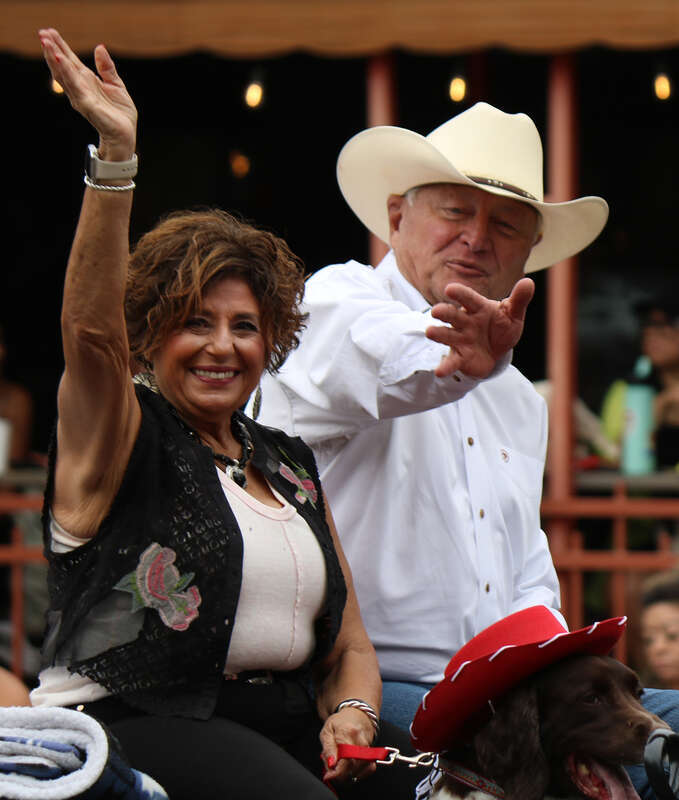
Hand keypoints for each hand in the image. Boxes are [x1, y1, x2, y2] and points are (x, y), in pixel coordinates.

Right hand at [38, 28, 136, 159]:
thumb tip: (100, 47)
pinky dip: (67, 73)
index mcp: (87, 82)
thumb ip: (107, 68)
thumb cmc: (120, 114)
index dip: (60, 46)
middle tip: (41, 32)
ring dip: (54, 58)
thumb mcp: (116, 85)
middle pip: (63, 66)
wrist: (124, 136)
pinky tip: (60, 60)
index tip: (49, 31)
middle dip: (52, 50)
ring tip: (46, 42)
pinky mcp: (87, 105)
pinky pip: (75, 87)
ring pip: (64, 75)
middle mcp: (80, 88)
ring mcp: (81, 97)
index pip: (70, 61)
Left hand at [320, 706, 375, 784]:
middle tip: (330, 767)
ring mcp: (368, 749)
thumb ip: (328, 749)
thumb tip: (331, 765)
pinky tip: (349, 768)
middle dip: (338, 774)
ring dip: (345, 774)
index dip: (336, 773)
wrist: (357, 715)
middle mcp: (361, 742)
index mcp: (347, 733)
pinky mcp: (372, 755)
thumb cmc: (340, 723)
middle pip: (352, 769)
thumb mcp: (327, 731)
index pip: (345, 760)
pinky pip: (366, 771)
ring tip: (338, 764)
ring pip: (358, 772)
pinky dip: (356, 774)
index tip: (328, 776)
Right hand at [426, 277, 534, 378]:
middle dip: (444, 313)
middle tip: (435, 311)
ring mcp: (460, 339)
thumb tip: (528, 283)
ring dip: (438, 334)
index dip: (460, 294)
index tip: (450, 289)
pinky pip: (452, 362)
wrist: (496, 351)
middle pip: (453, 315)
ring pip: (447, 335)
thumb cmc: (501, 327)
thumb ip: (519, 300)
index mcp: (478, 308)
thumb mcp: (513, 314)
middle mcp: (465, 322)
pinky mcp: (460, 357)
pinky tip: (439, 372)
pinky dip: (445, 366)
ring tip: (429, 332)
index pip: (469, 299)